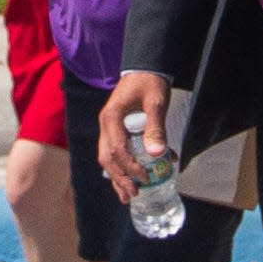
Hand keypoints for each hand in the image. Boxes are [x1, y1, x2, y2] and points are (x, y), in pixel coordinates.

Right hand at [98, 72, 170, 203]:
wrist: (146, 66)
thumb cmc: (151, 82)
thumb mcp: (156, 103)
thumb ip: (156, 128)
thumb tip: (157, 155)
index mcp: (111, 117)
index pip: (117, 149)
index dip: (131, 166)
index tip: (146, 177)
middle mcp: (105, 124)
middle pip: (107, 158)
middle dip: (120, 178)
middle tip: (134, 193)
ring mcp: (108, 126)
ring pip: (108, 157)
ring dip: (117, 177)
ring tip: (128, 196)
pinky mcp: (115, 128)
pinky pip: (115, 150)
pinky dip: (123, 165)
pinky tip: (133, 177)